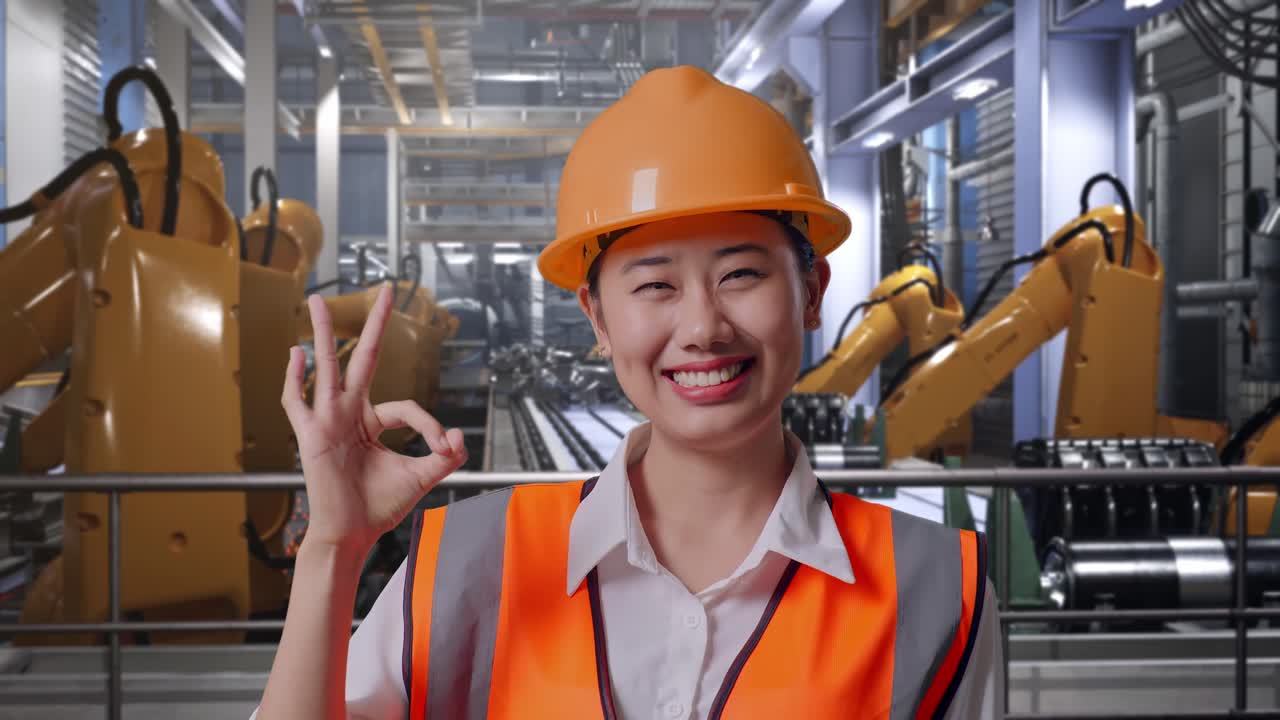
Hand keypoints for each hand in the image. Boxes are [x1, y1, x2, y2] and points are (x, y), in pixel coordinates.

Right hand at [281, 285, 467, 554]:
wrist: (353, 535)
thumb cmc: (379, 506)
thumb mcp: (422, 477)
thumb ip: (445, 456)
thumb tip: (459, 435)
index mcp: (373, 422)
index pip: (407, 407)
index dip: (430, 425)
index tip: (444, 446)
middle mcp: (349, 414)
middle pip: (362, 360)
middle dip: (374, 326)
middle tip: (385, 290)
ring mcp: (328, 421)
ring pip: (327, 368)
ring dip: (321, 334)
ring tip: (317, 301)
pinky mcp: (311, 436)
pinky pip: (296, 402)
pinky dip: (294, 379)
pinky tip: (296, 355)